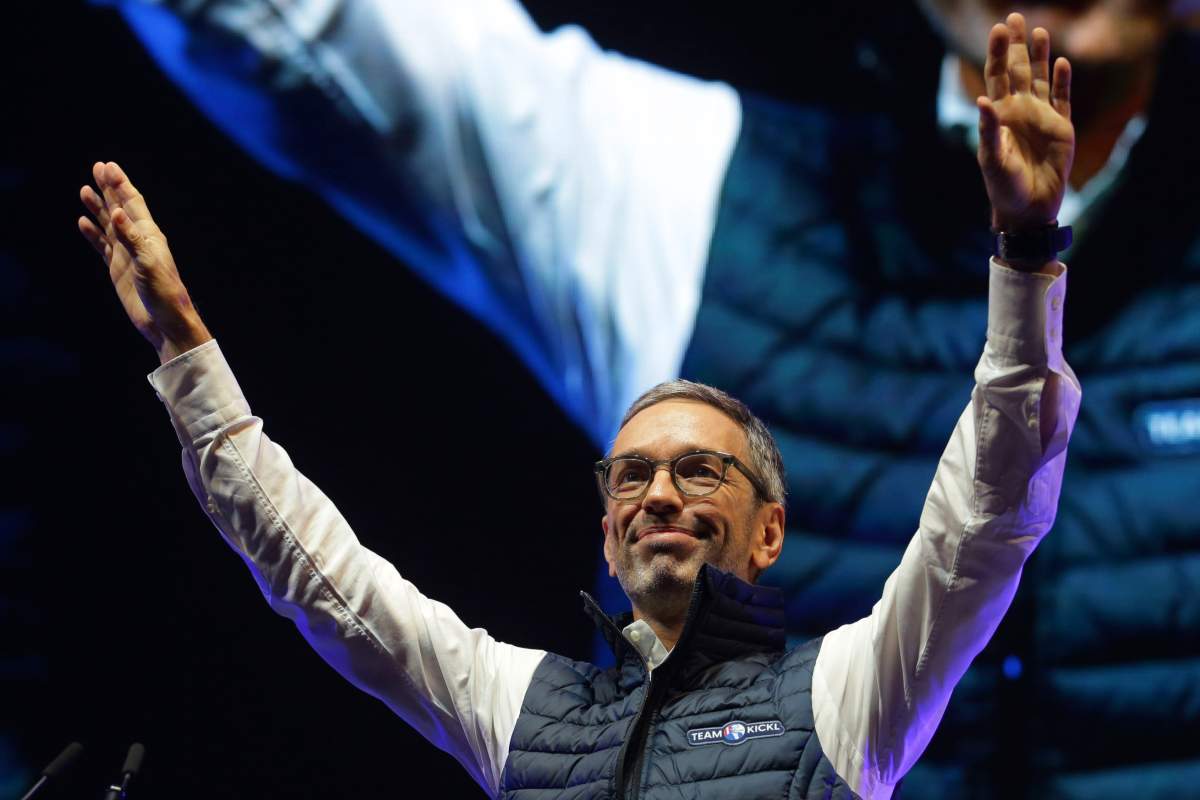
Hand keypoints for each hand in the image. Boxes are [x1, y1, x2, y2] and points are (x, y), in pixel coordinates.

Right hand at [78, 162, 211, 363]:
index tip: (107, 166)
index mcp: (149, 235)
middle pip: (120, 207)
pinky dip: (93, 233)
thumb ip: (132, 238)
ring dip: (98, 207)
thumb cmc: (163, 292)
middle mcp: (138, 241)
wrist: (164, 321)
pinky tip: (83, 222)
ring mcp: (127, 254)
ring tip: (84, 190)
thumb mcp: (148, 263)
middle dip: (109, 188)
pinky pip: (102, 246)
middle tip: (97, 167)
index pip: (133, 202)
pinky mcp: (118, 269)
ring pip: (108, 225)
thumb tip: (118, 212)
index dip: (120, 184)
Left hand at [976, 13, 1074, 232]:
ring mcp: (1041, 118)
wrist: (1027, 209)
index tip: (998, 29)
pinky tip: (1061, 62)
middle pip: (1017, 70)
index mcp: (999, 116)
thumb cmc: (1003, 187)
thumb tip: (983, 99)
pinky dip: (1062, 81)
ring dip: (1039, 56)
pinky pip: (1062, 99)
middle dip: (1015, 45)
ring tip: (1038, 31)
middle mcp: (1019, 111)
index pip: (997, 77)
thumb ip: (988, 129)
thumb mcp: (992, 159)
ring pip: (1039, 79)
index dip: (997, 53)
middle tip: (1014, 16)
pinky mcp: (1061, 128)